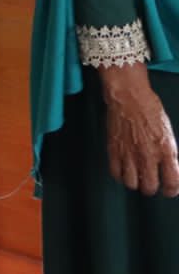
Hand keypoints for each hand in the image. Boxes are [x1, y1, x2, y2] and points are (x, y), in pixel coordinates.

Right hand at [101, 63, 178, 196]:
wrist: (128, 96)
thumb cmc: (150, 108)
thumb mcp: (168, 132)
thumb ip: (170, 153)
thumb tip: (171, 168)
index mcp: (166, 150)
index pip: (172, 182)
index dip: (172, 190)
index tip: (170, 190)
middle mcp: (148, 155)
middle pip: (149, 186)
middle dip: (152, 189)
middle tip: (151, 184)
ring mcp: (129, 153)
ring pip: (131, 183)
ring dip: (135, 183)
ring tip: (136, 178)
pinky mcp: (114, 148)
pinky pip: (115, 172)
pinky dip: (119, 175)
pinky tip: (123, 171)